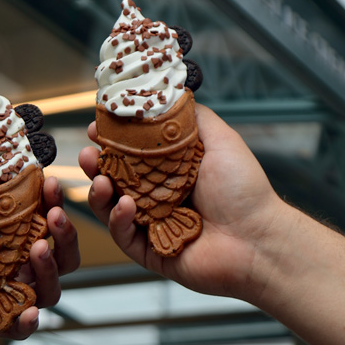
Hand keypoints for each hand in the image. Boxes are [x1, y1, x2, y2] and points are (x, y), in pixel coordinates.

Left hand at [0, 167, 79, 344]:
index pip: (46, 220)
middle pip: (63, 256)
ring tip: (40, 249)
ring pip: (49, 289)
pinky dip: (28, 320)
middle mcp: (21, 267)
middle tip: (55, 216)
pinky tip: (28, 312)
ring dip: (50, 269)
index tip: (52, 183)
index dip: (53, 202)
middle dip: (66, 236)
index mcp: (16, 239)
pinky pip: (21, 327)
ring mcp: (13, 294)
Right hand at [79, 104, 285, 303]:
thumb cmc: (243, 189)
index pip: (131, 153)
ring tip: (99, 178)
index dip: (112, 141)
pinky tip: (125, 206)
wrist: (258, 238)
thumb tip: (170, 93)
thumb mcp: (220, 139)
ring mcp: (153, 225)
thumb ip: (192, 117)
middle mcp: (160, 196)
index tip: (97, 127)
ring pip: (112, 208)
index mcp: (172, 170)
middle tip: (86, 153)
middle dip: (95, 165)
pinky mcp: (151, 252)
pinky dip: (118, 220)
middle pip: (115, 180)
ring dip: (99, 192)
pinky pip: (124, 236)